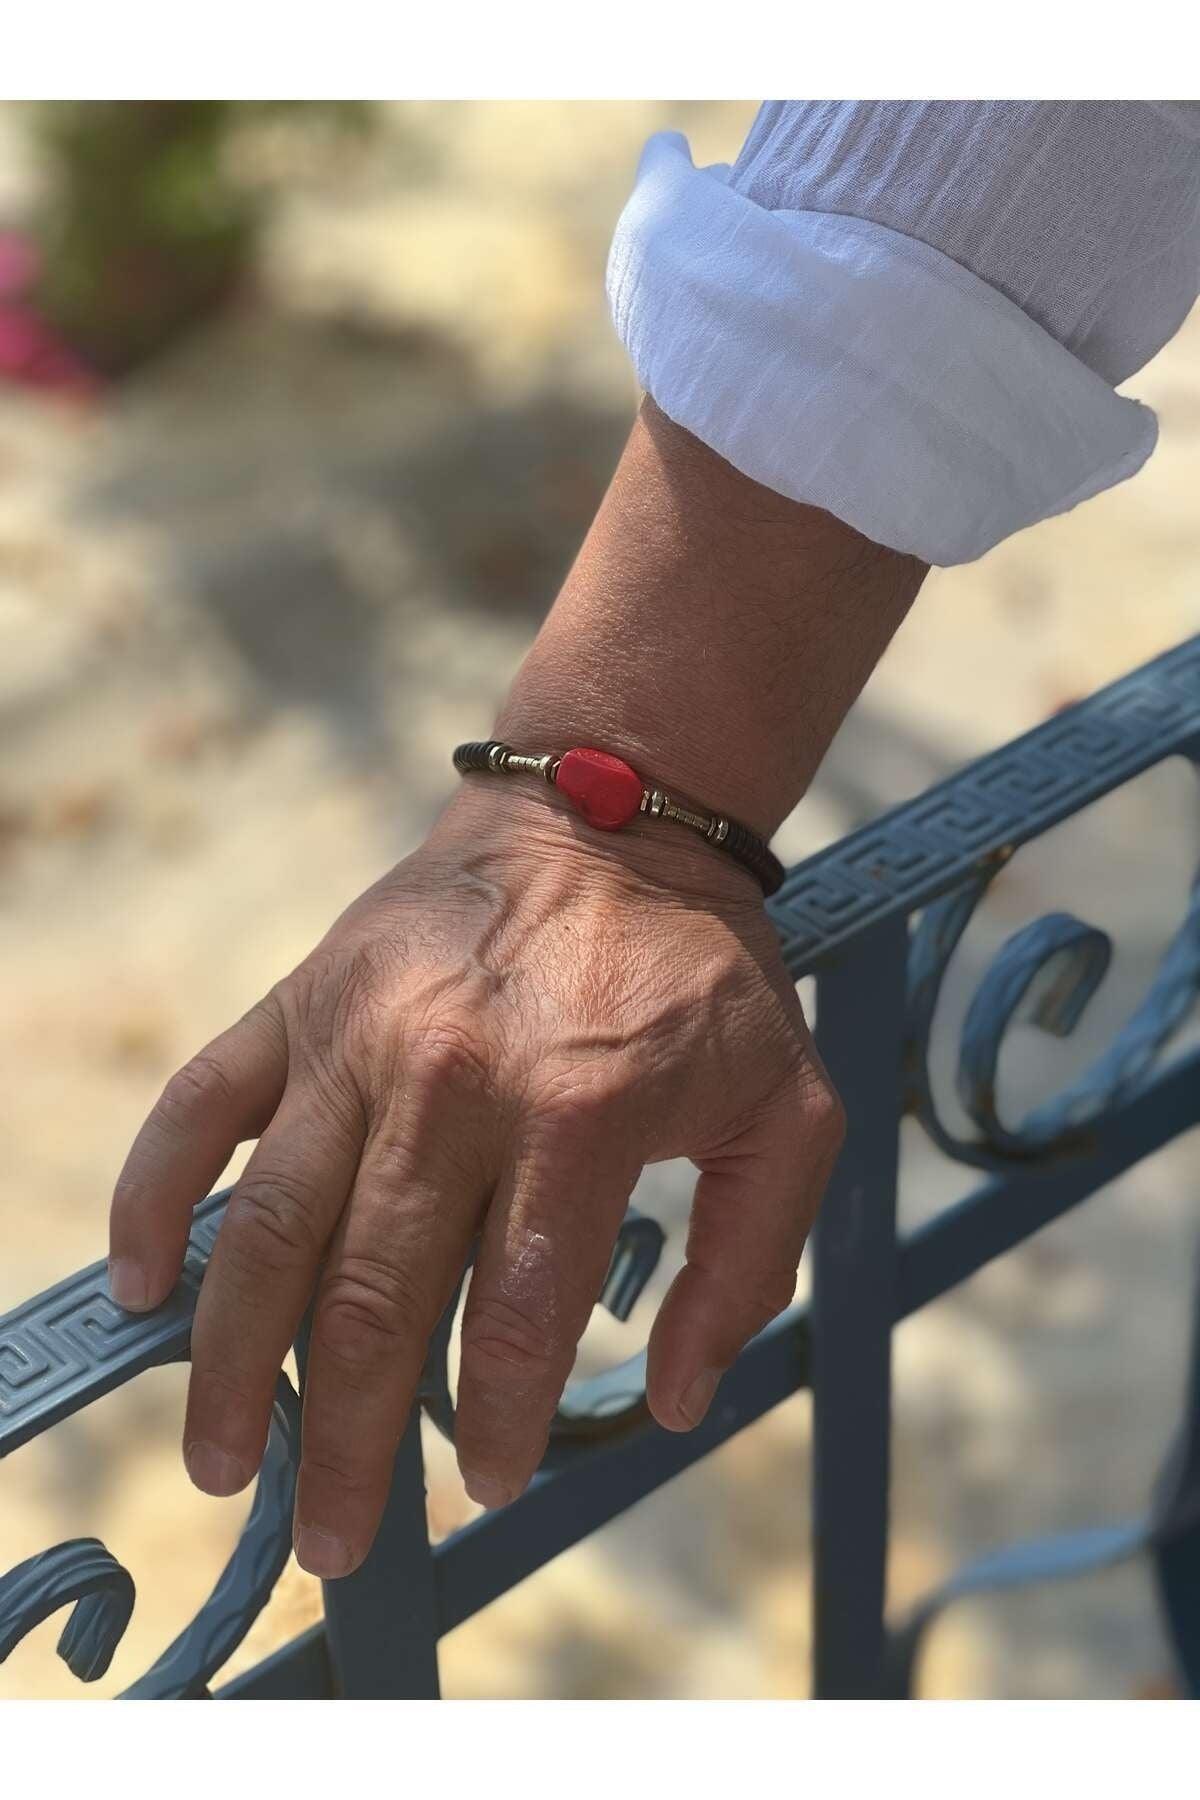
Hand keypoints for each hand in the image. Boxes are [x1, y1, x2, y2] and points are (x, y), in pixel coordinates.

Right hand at [108, 777, 842, 1576]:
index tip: (485, 1486)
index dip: (493, 1422)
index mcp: (579, 1110)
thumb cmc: (702, 975)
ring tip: (221, 1464)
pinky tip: (142, 1286)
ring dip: (234, 1362)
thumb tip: (674, 1402)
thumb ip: (750, 1263)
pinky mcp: (300, 1003)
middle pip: (374, 1299)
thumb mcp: (789, 1109)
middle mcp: (451, 1079)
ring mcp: (358, 1039)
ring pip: (274, 1228)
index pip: (514, 1314)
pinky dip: (158, 1196)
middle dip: (347, 1443)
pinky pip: (201, 1108)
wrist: (609, 816)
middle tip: (331, 1542)